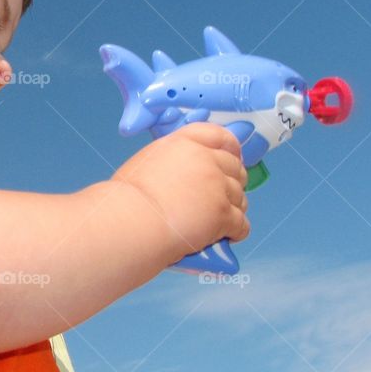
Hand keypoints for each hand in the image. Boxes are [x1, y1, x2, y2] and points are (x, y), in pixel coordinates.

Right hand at [112, 122, 249, 258]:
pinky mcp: (223, 213)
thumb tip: (183, 175)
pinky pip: (241, 223)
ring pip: (240, 197)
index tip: (234, 157)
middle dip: (233, 182)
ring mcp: (216, 186)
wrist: (132, 220)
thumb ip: (174, 160)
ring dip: (234, 208)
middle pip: (235, 167)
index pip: (220, 136)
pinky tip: (229, 235)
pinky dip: (237, 231)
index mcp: (184, 143)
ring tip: (222, 221)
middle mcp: (205, 160)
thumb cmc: (128, 198)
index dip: (231, 148)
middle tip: (223, 196)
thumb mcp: (149, 161)